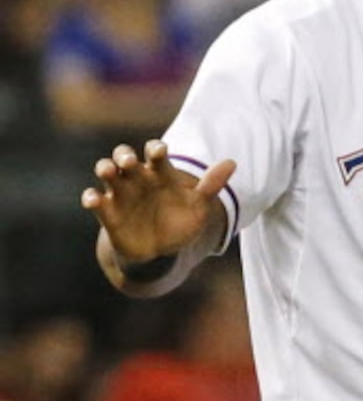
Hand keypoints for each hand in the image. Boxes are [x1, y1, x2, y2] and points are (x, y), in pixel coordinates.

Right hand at [82, 140, 233, 266]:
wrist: (161, 251)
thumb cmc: (179, 222)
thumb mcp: (198, 206)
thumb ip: (211, 186)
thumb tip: (232, 162)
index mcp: (159, 174)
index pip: (154, 153)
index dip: (155, 149)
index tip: (160, 151)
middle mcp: (137, 179)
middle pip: (125, 158)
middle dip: (124, 155)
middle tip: (129, 161)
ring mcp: (120, 194)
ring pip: (107, 173)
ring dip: (105, 168)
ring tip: (108, 170)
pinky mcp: (108, 212)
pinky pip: (94, 201)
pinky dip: (91, 198)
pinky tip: (94, 199)